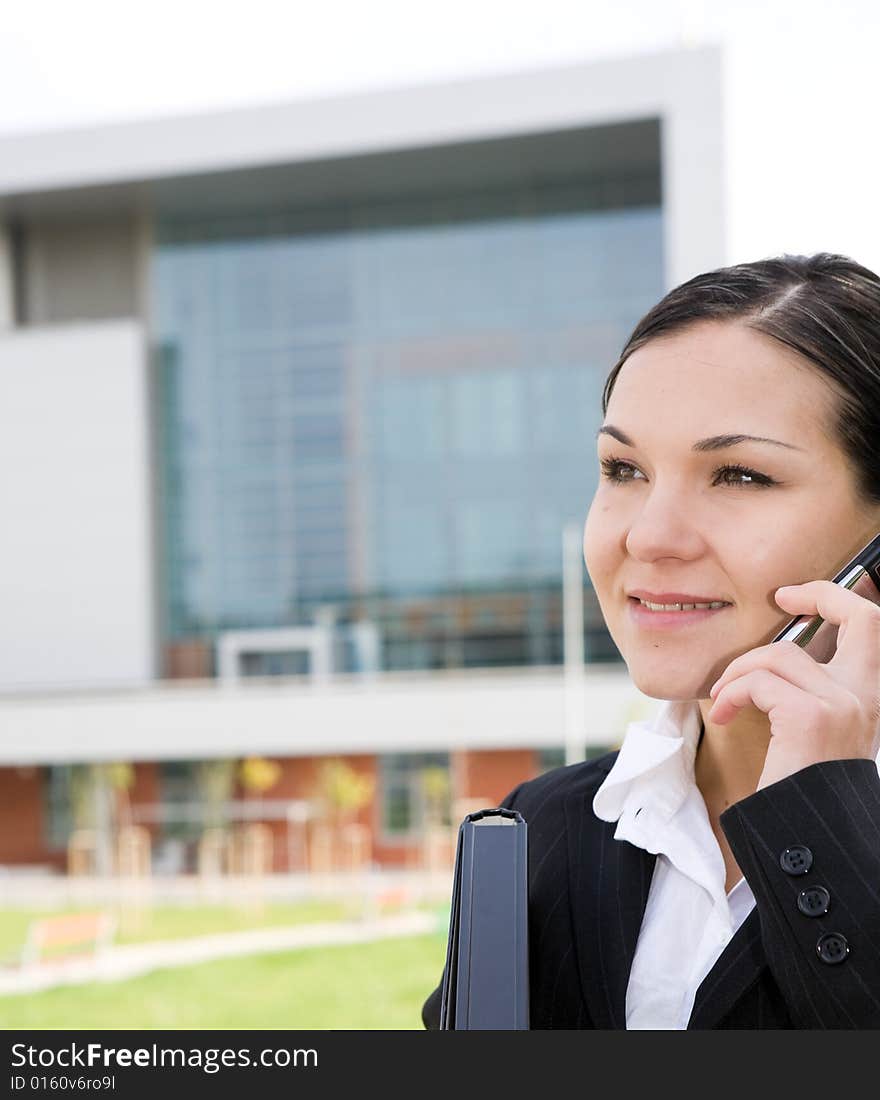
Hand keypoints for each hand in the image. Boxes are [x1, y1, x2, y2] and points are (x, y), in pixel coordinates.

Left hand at [706, 580, 879, 790]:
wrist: (809, 836)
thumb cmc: (803, 789)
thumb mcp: (815, 733)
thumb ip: (807, 695)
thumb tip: (769, 664)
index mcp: (869, 700)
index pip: (872, 629)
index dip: (837, 600)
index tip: (797, 598)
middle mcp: (866, 698)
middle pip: (864, 618)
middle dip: (822, 593)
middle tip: (782, 597)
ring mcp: (842, 705)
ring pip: (780, 655)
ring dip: (739, 670)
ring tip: (722, 698)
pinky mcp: (809, 717)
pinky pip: (757, 682)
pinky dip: (731, 692)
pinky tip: (722, 713)